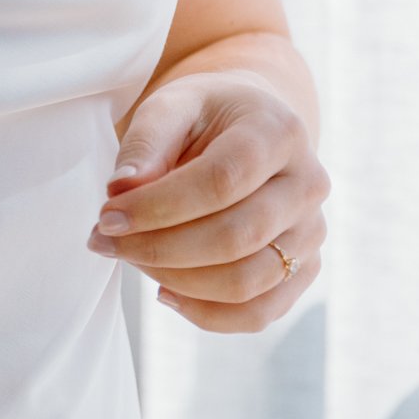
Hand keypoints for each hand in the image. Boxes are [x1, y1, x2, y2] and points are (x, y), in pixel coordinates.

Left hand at [88, 71, 330, 330]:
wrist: (251, 127)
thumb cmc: (205, 115)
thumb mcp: (172, 105)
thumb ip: (146, 142)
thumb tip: (120, 189)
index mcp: (279, 132)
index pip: (221, 182)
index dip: (159, 207)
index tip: (107, 216)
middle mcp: (308, 184)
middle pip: (235, 238)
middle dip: (159, 248)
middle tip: (106, 241)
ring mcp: (312, 232)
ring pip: (247, 283)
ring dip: (177, 281)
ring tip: (131, 258)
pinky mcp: (304, 269)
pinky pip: (259, 312)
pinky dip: (206, 313)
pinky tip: (165, 290)